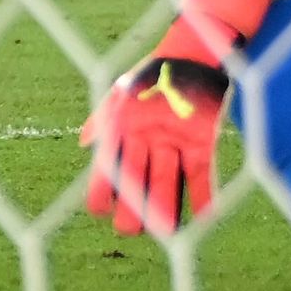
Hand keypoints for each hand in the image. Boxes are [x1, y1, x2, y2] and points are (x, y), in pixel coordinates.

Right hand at [82, 57, 226, 233]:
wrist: (191, 57)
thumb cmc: (150, 73)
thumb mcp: (122, 88)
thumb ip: (105, 115)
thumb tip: (88, 142)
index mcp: (124, 132)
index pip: (108, 166)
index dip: (102, 188)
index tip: (98, 209)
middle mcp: (147, 144)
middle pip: (137, 179)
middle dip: (134, 206)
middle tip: (130, 229)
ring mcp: (174, 146)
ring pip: (167, 180)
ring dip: (166, 205)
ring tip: (165, 232)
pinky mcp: (202, 146)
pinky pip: (201, 174)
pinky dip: (203, 194)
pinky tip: (203, 216)